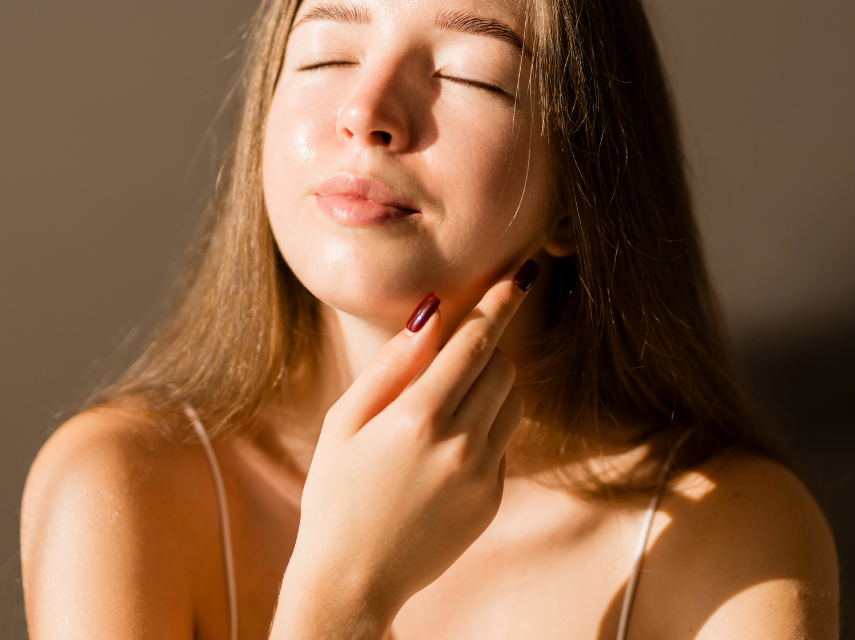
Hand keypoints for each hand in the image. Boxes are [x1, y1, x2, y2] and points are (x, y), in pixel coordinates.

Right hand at [271, 260, 537, 638]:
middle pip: (502, 367)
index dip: (500, 303)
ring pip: (512, 402)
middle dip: (485, 348)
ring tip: (445, 401)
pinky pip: (503, 442)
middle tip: (450, 356)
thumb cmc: (336, 494)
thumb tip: (431, 314)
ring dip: (490, 385)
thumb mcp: (345, 421)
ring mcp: (482, 475)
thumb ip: (392, 365)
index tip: (519, 275)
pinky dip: (485, 427)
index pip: (476, 343)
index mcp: (419, 418)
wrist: (352, 578)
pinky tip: (442, 449)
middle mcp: (460, 444)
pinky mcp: (492, 499)